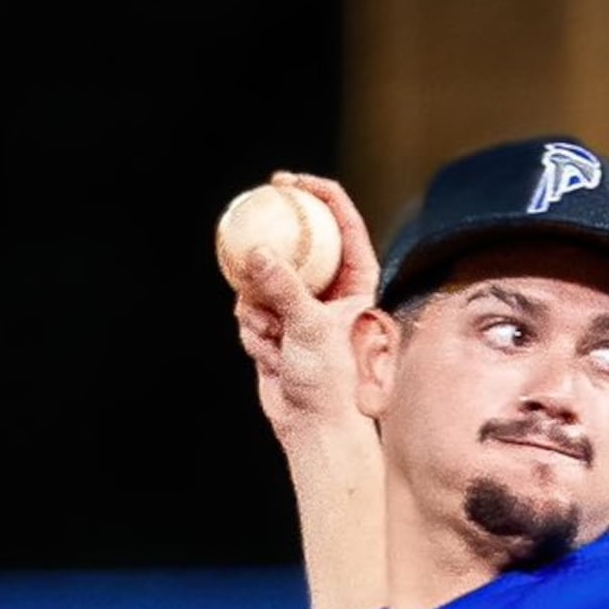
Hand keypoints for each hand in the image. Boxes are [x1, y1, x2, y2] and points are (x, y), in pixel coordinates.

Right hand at [232, 171, 380, 444]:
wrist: (315, 427)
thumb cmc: (331, 381)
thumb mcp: (310, 328)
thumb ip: (284, 287)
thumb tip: (257, 252)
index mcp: (358, 283)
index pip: (343, 223)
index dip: (318, 193)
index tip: (287, 181)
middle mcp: (331, 291)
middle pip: (299, 243)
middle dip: (273, 236)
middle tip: (251, 208)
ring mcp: (301, 308)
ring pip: (265, 280)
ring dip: (261, 306)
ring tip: (274, 336)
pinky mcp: (276, 327)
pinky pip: (250, 311)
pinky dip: (254, 331)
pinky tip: (267, 354)